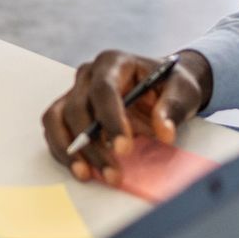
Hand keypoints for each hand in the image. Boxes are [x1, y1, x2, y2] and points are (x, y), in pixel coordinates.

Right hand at [41, 50, 211, 183]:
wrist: (161, 85)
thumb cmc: (170, 84)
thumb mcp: (183, 91)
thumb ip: (173, 108)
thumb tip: (164, 131)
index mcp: (113, 62)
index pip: (104, 89)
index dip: (110, 120)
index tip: (125, 149)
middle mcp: (88, 74)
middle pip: (77, 108)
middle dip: (93, 145)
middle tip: (113, 174)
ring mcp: (75, 91)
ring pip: (58, 119)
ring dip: (70, 150)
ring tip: (88, 175)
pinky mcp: (69, 110)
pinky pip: (56, 129)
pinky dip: (64, 151)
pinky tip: (81, 169)